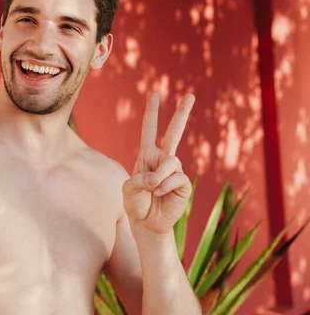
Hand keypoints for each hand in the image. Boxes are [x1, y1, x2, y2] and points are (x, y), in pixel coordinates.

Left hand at [123, 92, 194, 235]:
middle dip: (182, 114)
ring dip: (159, 176)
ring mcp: (174, 170)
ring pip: (171, 161)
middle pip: (174, 133)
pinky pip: (176, 178)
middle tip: (190, 95)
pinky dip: (165, 187)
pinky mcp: (184, 183)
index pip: (149, 130)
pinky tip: (161, 195)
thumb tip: (157, 177)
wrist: (147, 224)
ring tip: (153, 190)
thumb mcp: (128, 191)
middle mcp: (162, 160)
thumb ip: (138, 181)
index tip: (155, 94)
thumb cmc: (136, 205)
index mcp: (147, 156)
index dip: (151, 113)